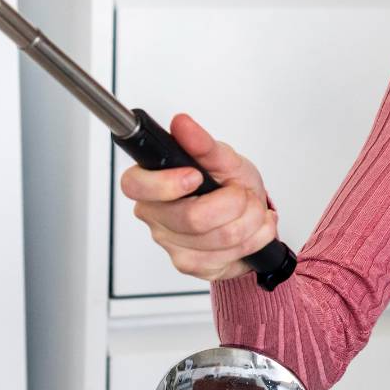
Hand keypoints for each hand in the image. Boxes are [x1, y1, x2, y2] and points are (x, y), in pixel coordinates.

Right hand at [117, 113, 277, 282]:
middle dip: (234, 203)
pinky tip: (252, 228)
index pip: (135, 185)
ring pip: (218, 238)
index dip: (166, 184)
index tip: (195, 176)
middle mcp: (155, 216)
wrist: (249, 213)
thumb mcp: (223, 158)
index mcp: (151, 184)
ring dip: (250, 220)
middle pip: (190, 218)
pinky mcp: (191, 265)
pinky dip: (253, 239)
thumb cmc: (229, 183)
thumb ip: (202, 144)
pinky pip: (227, 256)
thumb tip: (182, 124)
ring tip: (252, 209)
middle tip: (242, 193)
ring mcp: (171, 244)